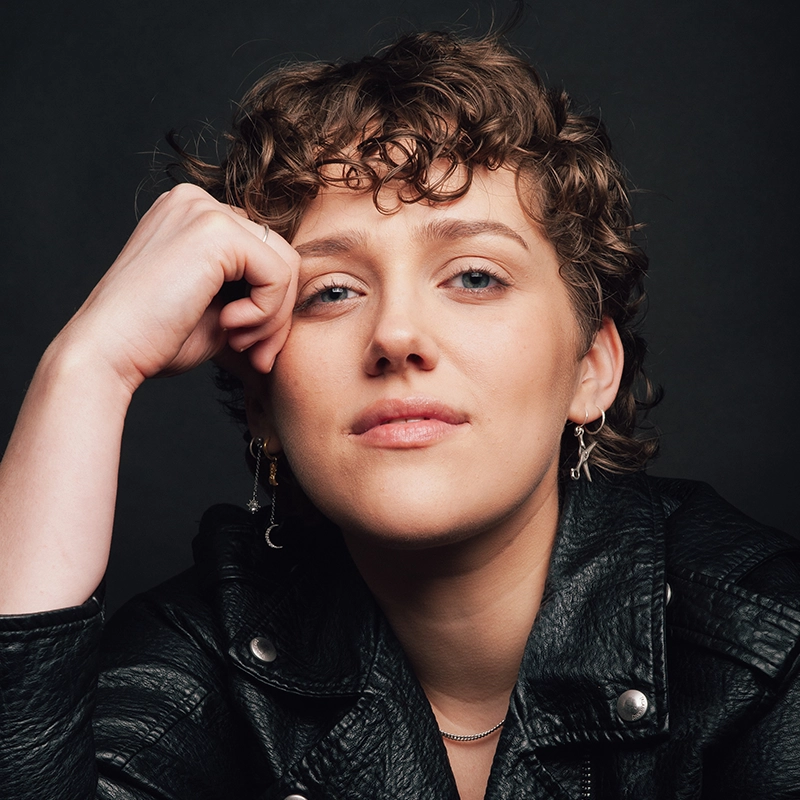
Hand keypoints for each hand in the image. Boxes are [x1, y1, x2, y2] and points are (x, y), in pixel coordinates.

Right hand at [56, 183, 298, 391]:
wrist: (107, 353)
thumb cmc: (154, 340)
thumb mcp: (217, 308)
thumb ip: (253, 290)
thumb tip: (303, 295)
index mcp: (191, 216)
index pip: (262, 252)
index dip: (270, 305)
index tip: (253, 348)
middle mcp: (196, 201)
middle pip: (279, 254)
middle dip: (279, 313)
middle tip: (257, 354)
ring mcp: (204, 210)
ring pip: (286, 263)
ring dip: (276, 316)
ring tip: (243, 344)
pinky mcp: (215, 230)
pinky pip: (279, 273)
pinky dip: (269, 311)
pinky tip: (232, 327)